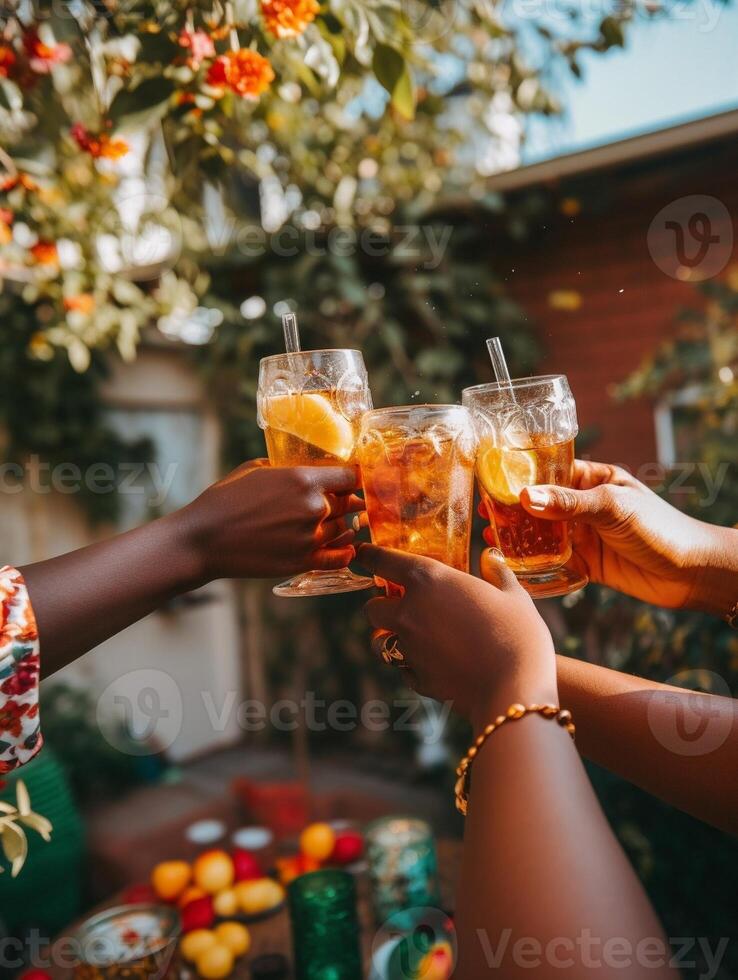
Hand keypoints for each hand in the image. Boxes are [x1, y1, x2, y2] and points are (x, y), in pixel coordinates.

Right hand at [180, 461, 363, 582]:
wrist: (204, 540)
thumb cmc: (224, 500)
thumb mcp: (254, 469)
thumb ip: (286, 467)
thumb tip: (301, 468)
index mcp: (304, 480)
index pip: (349, 476)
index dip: (351, 477)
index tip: (349, 479)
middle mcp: (314, 508)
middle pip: (350, 502)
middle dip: (347, 500)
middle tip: (345, 501)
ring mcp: (311, 537)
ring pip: (344, 529)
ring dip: (342, 525)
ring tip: (337, 522)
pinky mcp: (304, 562)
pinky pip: (340, 557)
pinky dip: (345, 552)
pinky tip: (343, 547)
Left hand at [358, 544, 556, 725]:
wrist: (515, 689)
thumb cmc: (518, 633)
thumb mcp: (513, 595)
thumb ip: (497, 573)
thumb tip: (491, 558)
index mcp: (428, 580)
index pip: (384, 561)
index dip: (370, 556)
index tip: (362, 553)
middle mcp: (409, 613)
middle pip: (372, 608)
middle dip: (381, 606)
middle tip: (401, 604)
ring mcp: (409, 649)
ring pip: (381, 643)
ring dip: (391, 638)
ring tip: (414, 638)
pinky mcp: (417, 679)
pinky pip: (405, 669)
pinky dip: (413, 666)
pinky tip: (435, 664)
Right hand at [483, 459, 736, 614]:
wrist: (692, 573)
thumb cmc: (659, 528)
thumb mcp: (611, 507)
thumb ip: (568, 503)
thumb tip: (524, 497)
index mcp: (595, 480)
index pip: (551, 471)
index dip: (521, 475)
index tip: (492, 480)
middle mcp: (586, 506)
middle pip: (541, 504)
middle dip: (512, 509)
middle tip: (484, 514)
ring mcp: (586, 535)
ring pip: (544, 534)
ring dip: (519, 537)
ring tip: (491, 539)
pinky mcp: (588, 564)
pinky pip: (554, 562)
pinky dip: (534, 564)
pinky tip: (512, 565)